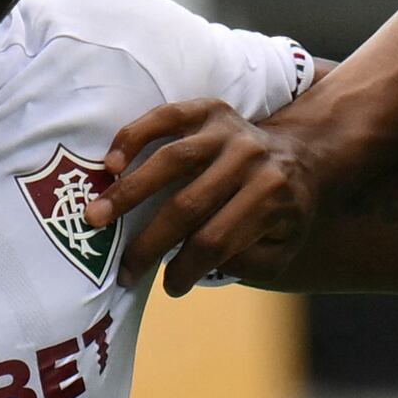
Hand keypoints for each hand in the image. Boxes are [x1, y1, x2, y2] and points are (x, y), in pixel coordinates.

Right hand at [92, 97, 320, 296]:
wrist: (301, 156)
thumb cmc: (280, 212)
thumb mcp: (281, 248)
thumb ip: (249, 263)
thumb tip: (204, 262)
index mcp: (271, 195)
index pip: (218, 241)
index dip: (188, 269)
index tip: (169, 288)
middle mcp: (250, 158)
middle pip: (189, 205)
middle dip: (150, 242)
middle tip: (122, 269)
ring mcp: (229, 129)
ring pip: (171, 160)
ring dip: (129, 192)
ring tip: (96, 217)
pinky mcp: (210, 109)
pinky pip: (166, 117)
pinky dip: (134, 137)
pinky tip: (110, 164)